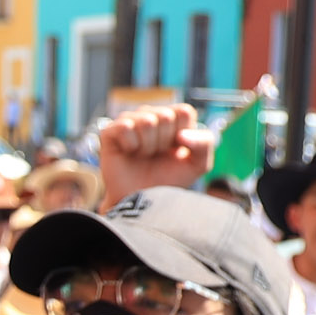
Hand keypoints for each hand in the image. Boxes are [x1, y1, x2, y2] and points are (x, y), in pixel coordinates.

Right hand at [93, 103, 215, 204]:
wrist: (142, 202)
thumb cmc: (168, 181)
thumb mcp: (198, 165)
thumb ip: (205, 143)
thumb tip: (182, 135)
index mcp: (173, 119)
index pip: (184, 111)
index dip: (182, 135)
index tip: (175, 151)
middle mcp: (151, 116)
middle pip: (166, 116)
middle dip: (164, 142)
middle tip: (156, 156)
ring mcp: (130, 122)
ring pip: (147, 121)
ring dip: (148, 146)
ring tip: (143, 156)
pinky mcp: (110, 132)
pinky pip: (126, 127)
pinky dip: (131, 146)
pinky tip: (129, 154)